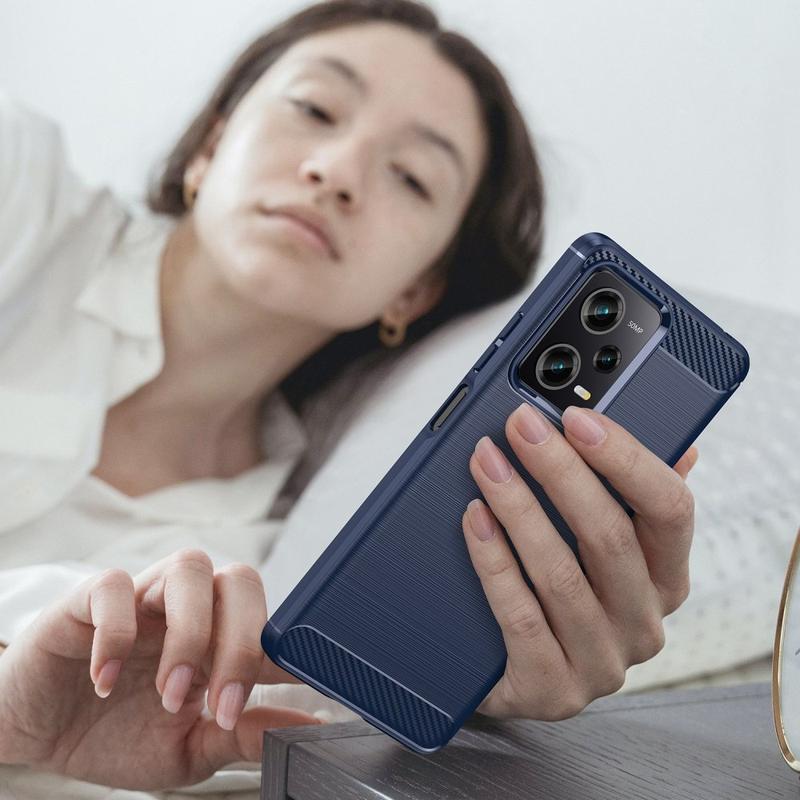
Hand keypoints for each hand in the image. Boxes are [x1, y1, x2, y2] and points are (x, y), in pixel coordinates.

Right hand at [0, 549, 319, 788]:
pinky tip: (107, 682)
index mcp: (218, 640)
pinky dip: (117, 634)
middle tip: (222, 705)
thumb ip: (242, 734)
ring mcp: (142, 598)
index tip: (307, 685)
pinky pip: (114, 587)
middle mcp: (188, 609)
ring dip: (189, 632)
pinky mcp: (90, 599)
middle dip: (241, 641)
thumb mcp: (187, 750)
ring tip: (170, 694)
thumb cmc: (116, 735)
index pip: (269, 625)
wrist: (38, 733)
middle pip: (239, 580)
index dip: (290, 653)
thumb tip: (307, 729)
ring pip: (189, 568)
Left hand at [462, 404, 697, 720]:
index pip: (672, 508)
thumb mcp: (592, 542)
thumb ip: (625, 494)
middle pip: (610, 536)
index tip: (577, 417)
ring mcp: (601, 663)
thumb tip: (675, 445)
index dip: (625, 458)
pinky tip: (473, 521)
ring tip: (486, 463)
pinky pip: (520, 617)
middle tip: (518, 426)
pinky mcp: (553, 690)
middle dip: (558, 471)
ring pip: (561, 575)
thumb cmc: (551, 589)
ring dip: (518, 509)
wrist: (504, 670)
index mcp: (665, 577)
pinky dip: (493, 563)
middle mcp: (644, 623)